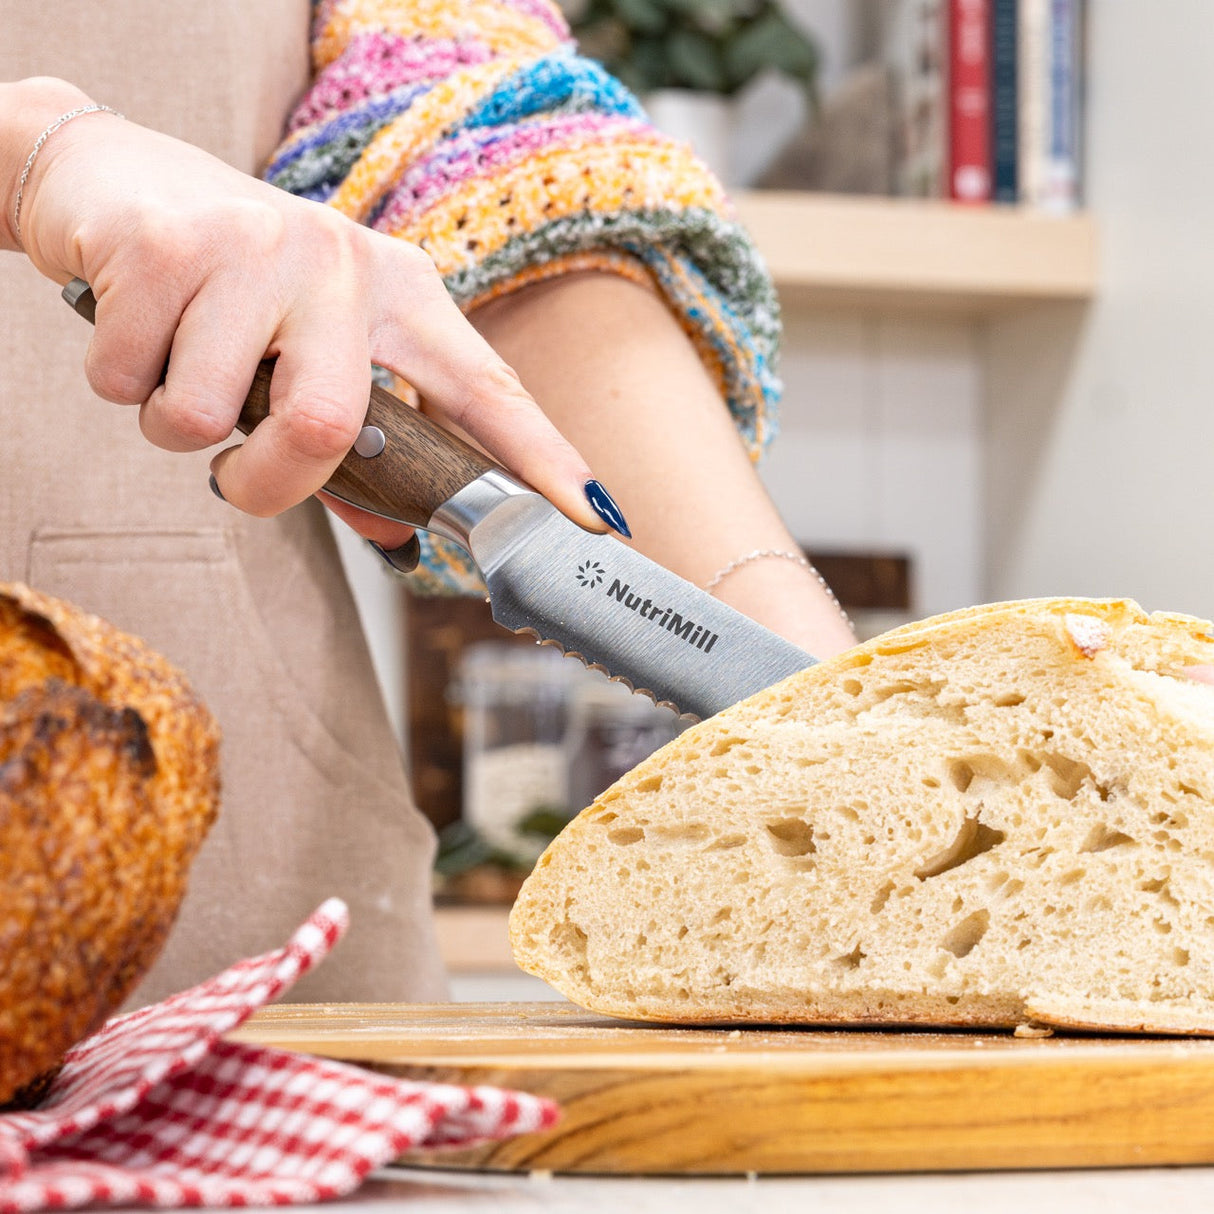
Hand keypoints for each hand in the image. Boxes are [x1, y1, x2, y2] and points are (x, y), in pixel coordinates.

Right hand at [2, 78, 608, 548]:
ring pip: (214, 414)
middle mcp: (345, 265)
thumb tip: (393, 531)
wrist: (116, 178)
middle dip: (267, 484)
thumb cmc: (235, 288)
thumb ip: (353, 448)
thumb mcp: (310, 354)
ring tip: (181, 367)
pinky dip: (124, 383)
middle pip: (326, 428)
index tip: (596, 517)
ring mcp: (258, 248)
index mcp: (401, 296)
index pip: (487, 390)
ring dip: (182, 423)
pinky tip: (137, 329)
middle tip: (239, 476)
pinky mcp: (167, 246)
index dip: (545, 459)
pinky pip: (134, 381)